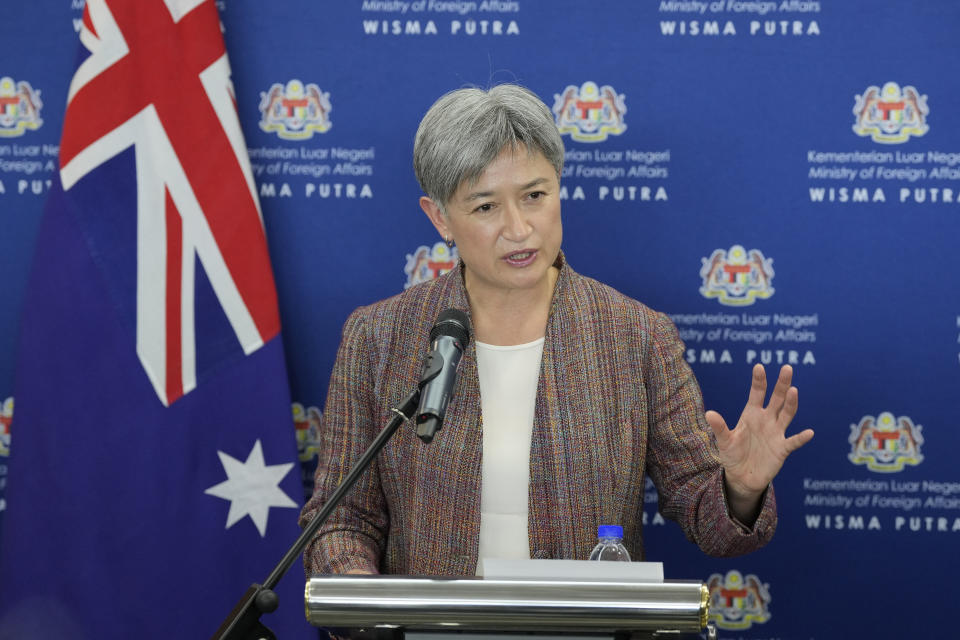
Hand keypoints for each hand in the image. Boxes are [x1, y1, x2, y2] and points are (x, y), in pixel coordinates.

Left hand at [705, 364, 813, 519]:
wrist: (742, 477)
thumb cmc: (732, 455)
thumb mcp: (724, 441)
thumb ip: (720, 427)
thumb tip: (709, 413)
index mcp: (751, 414)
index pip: (757, 393)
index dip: (758, 380)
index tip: (759, 366)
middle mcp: (766, 420)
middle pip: (776, 398)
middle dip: (781, 384)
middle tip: (787, 368)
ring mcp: (776, 433)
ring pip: (786, 414)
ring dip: (791, 403)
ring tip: (793, 390)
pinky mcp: (782, 449)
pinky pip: (793, 442)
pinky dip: (801, 438)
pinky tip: (808, 433)